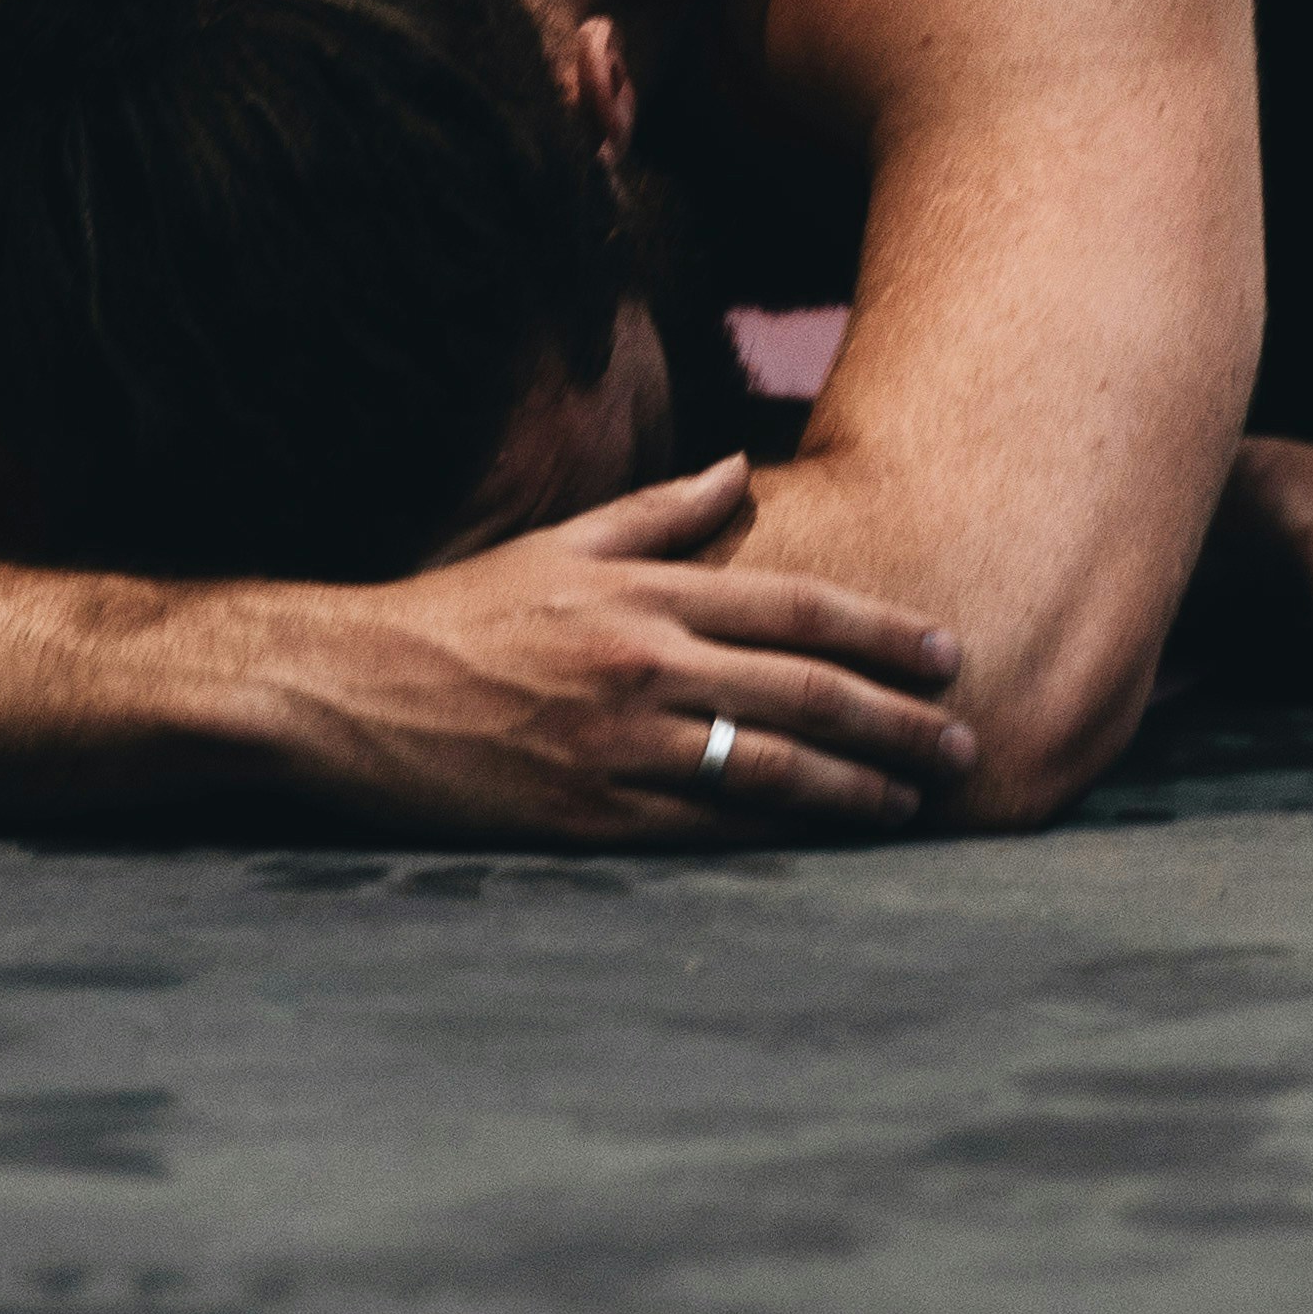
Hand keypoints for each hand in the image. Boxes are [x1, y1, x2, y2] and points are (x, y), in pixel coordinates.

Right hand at [282, 460, 977, 842]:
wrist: (347, 687)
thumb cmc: (456, 614)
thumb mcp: (557, 544)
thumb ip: (658, 514)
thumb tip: (736, 470)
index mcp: (642, 593)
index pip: (795, 608)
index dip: (882, 633)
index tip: (946, 654)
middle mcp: (645, 664)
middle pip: (805, 692)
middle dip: (898, 720)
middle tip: (966, 741)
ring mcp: (620, 744)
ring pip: (771, 768)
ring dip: (856, 787)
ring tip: (914, 802)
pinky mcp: (590, 813)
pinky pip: (707, 828)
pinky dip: (775, 835)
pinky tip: (822, 843)